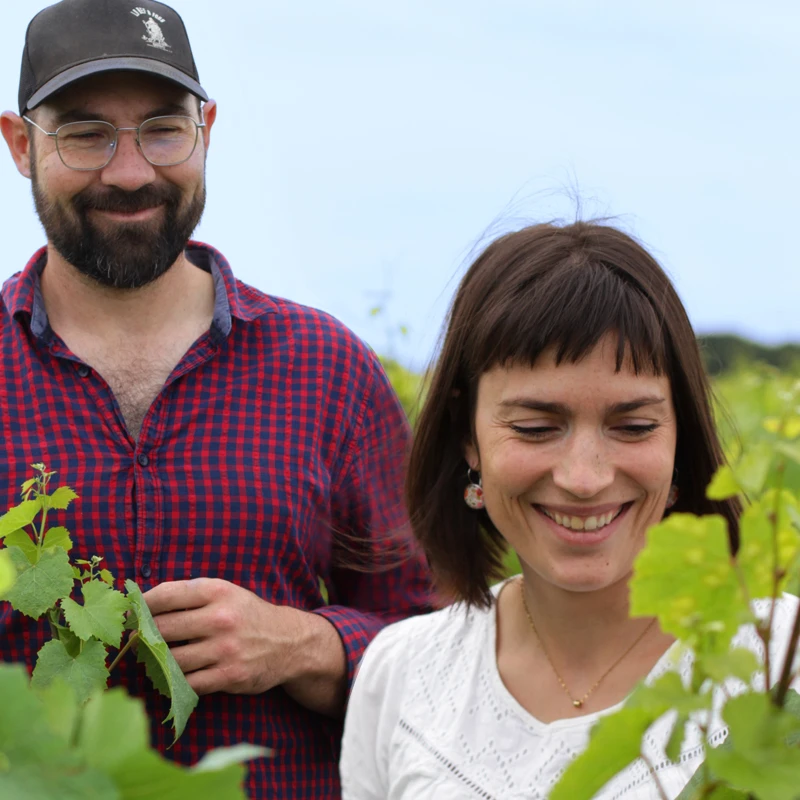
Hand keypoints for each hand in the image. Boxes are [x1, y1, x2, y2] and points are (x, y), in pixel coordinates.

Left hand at [143, 578, 312, 695]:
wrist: (287, 641)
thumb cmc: (245, 614)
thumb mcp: (224, 592)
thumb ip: (187, 595)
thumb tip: (139, 605)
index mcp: (217, 591)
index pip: (165, 595)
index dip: (140, 606)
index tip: (129, 615)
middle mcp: (220, 618)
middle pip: (162, 629)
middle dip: (142, 637)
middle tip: (135, 640)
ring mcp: (225, 648)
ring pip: (171, 660)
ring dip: (157, 662)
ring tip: (153, 659)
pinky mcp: (229, 675)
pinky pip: (187, 683)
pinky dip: (176, 681)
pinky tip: (174, 675)